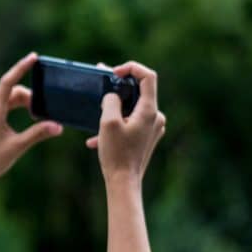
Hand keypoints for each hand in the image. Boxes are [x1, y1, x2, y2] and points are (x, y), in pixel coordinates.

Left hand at [0, 52, 62, 185]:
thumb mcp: (18, 146)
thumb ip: (38, 134)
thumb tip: (58, 126)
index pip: (9, 82)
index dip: (21, 68)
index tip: (33, 57)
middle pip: (12, 92)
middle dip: (30, 97)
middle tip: (43, 111)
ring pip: (9, 99)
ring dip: (24, 103)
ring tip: (38, 115)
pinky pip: (5, 107)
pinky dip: (17, 108)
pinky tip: (28, 118)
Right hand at [85, 61, 164, 183]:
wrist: (124, 183)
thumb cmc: (116, 153)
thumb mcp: (108, 122)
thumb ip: (110, 101)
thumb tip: (112, 95)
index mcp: (149, 110)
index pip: (148, 76)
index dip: (131, 68)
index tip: (113, 72)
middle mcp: (155, 117)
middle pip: (139, 91)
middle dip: (118, 87)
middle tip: (101, 84)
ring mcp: (152, 128)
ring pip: (132, 108)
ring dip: (114, 110)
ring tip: (96, 115)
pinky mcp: (146, 137)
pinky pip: (131, 123)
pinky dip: (115, 125)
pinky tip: (97, 138)